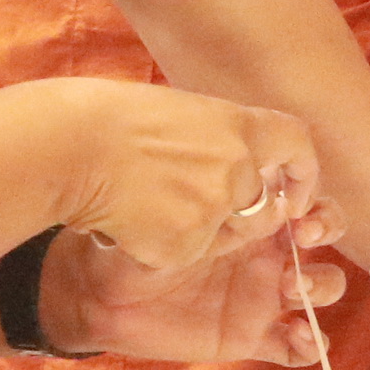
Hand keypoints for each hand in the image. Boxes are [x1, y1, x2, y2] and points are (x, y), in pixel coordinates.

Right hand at [41, 80, 323, 273]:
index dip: (301, 173)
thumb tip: (243, 160)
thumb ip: (219, 139)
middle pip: (265, 207)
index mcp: (241, 126)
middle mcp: (239, 168)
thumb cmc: (111, 120)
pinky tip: (131, 224)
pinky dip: (161, 247)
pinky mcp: (186, 245)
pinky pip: (186, 254)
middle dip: (241, 214)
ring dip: (200, 231)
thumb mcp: (181, 114)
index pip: (298, 146)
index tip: (290, 190)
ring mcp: (215, 210)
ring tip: (151, 205)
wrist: (67, 146)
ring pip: (226, 235)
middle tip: (196, 201)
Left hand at [46, 225, 349, 365]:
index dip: (314, 200)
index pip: (303, 198)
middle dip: (327, 230)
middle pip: (324, 235)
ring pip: (320, 287)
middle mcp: (264, 250)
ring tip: (295, 288)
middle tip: (303, 236)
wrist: (97, 294)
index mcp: (248, 214)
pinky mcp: (251, 335)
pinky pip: (297, 346)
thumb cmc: (129, 240)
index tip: (296, 205)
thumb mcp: (172, 216)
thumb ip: (219, 212)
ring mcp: (262, 294)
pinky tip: (298, 335)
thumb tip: (264, 201)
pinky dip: (310, 344)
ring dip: (321, 285)